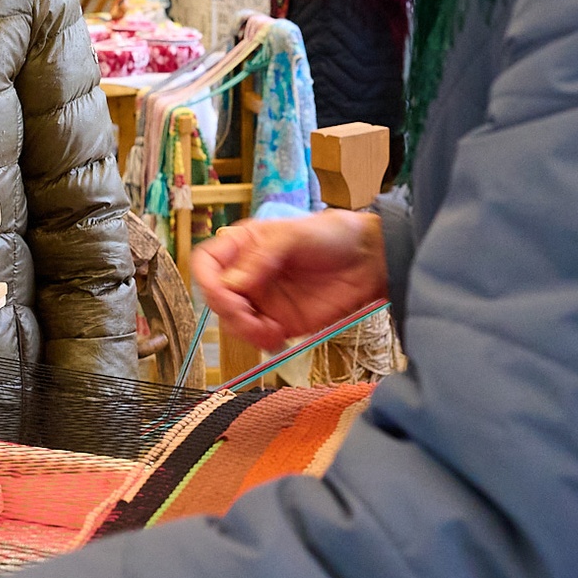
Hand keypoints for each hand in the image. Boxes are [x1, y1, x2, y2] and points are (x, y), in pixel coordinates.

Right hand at [192, 209, 386, 350]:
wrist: (370, 261)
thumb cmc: (333, 236)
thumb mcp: (294, 235)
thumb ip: (261, 257)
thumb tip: (231, 284)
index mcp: (243, 246)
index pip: (206, 263)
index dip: (208, 281)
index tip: (226, 295)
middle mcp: (247, 274)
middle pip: (216, 298)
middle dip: (229, 312)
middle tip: (252, 319)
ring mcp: (262, 300)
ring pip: (232, 322)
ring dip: (245, 331)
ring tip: (271, 330)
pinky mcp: (280, 321)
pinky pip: (257, 337)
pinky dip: (261, 342)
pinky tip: (279, 337)